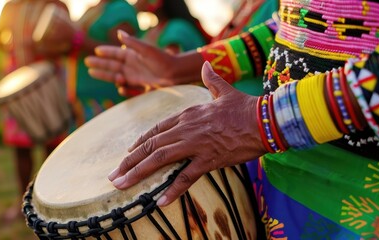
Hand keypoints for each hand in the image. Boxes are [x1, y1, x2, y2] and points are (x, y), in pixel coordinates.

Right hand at [85, 30, 177, 90]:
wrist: (175, 74)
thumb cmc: (162, 60)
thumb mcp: (146, 50)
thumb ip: (132, 43)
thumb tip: (119, 33)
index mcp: (132, 56)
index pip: (115, 54)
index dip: (106, 52)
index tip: (96, 51)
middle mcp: (132, 66)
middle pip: (112, 66)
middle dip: (99, 64)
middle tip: (87, 63)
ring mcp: (135, 76)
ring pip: (116, 76)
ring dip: (105, 75)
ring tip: (93, 73)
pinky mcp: (140, 86)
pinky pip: (128, 88)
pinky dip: (123, 89)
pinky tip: (120, 87)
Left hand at [108, 62, 266, 206]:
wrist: (265, 118)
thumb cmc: (245, 107)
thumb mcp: (224, 90)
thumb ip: (211, 79)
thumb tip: (205, 65)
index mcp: (187, 115)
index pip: (156, 130)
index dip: (140, 143)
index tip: (128, 153)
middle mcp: (186, 128)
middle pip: (151, 146)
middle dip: (129, 162)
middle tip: (113, 176)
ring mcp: (195, 144)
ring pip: (160, 159)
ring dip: (138, 173)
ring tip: (121, 186)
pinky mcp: (208, 159)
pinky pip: (186, 177)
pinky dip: (172, 190)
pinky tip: (159, 201)